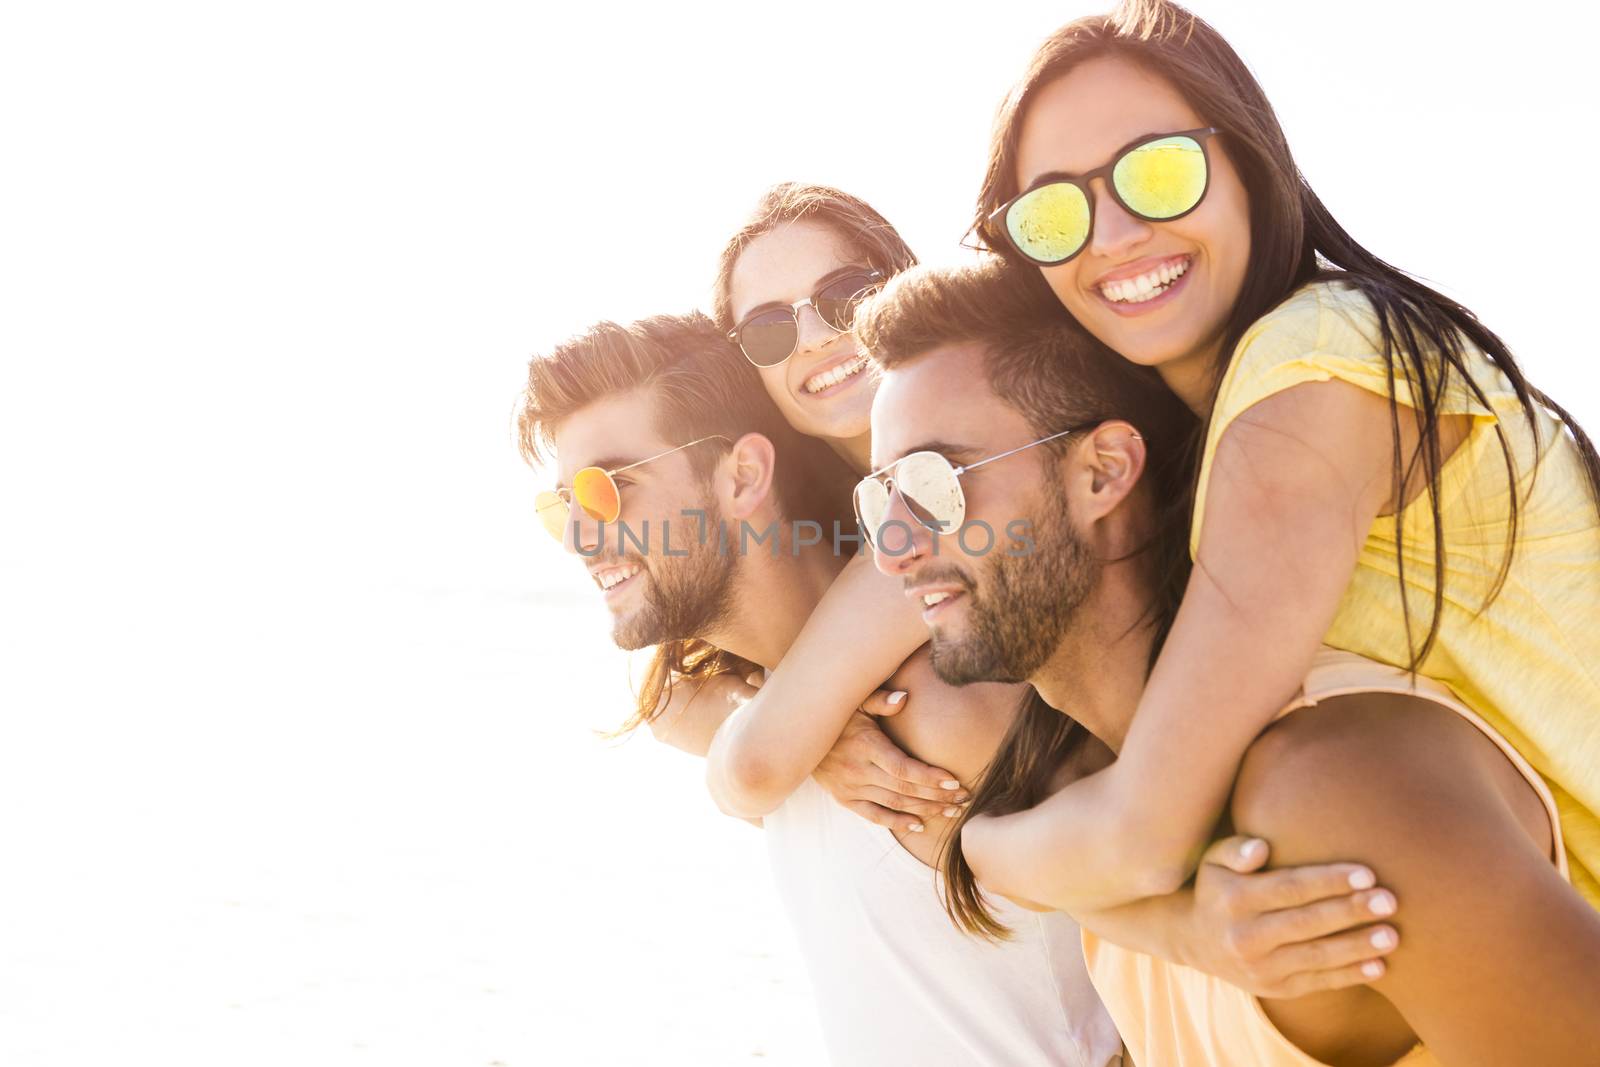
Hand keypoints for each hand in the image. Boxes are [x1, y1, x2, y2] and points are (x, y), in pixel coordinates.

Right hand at [812, 701, 968, 835]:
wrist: (797, 736)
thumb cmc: (836, 713)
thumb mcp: (855, 700)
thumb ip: (881, 700)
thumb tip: (905, 697)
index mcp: (865, 745)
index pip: (903, 768)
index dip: (930, 777)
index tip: (955, 780)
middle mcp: (858, 770)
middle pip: (905, 789)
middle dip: (938, 795)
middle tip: (964, 798)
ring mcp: (850, 787)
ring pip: (894, 804)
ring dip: (925, 809)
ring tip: (952, 810)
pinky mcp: (844, 799)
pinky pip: (874, 816)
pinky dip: (897, 822)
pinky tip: (920, 824)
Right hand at [1181, 835, 1399, 997]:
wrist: (1193, 940)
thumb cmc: (1217, 888)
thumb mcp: (1214, 861)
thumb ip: (1236, 849)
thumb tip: (1261, 849)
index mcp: (1235, 899)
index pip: (1288, 888)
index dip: (1328, 881)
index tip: (1366, 873)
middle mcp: (1245, 936)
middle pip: (1306, 922)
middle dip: (1350, 911)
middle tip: (1389, 900)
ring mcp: (1260, 967)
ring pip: (1316, 956)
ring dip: (1357, 946)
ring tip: (1393, 935)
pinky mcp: (1274, 989)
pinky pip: (1317, 982)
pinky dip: (1349, 975)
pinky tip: (1379, 966)